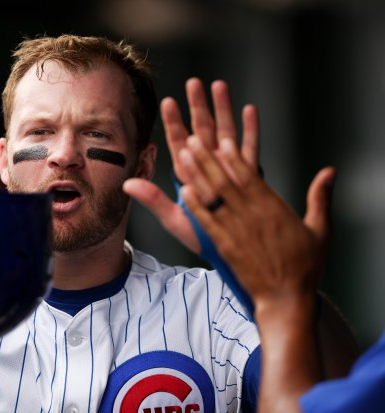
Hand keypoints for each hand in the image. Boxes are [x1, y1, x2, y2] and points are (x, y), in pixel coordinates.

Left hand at [123, 78, 258, 252]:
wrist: (235, 256)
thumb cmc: (203, 239)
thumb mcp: (176, 220)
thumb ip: (154, 200)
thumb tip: (127, 184)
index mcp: (191, 178)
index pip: (180, 145)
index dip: (174, 123)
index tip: (167, 102)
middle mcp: (209, 170)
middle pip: (203, 132)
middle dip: (198, 107)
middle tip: (194, 83)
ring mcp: (230, 170)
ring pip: (227, 134)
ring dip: (223, 110)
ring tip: (220, 86)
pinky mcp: (250, 176)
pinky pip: (251, 149)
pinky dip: (250, 130)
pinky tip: (248, 109)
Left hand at [179, 136, 334, 310]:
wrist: (286, 298)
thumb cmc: (304, 266)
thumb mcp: (320, 229)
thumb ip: (321, 198)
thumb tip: (329, 172)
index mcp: (274, 209)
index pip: (250, 177)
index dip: (234, 158)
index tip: (222, 142)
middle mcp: (252, 216)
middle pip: (226, 181)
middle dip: (208, 159)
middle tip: (193, 140)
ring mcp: (237, 231)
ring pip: (214, 197)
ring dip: (197, 175)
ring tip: (183, 156)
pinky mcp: (226, 246)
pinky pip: (208, 222)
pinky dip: (195, 206)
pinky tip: (183, 191)